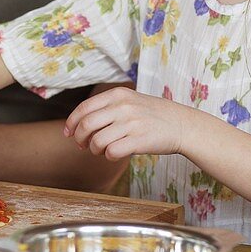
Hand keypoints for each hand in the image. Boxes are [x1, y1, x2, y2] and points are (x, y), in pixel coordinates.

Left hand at [64, 87, 185, 160]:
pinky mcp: (139, 140)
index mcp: (118, 94)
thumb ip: (107, 107)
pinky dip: (108, 156)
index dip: (72, 122)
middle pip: (86, 125)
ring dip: (94, 149)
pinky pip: (112, 152)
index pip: (84, 108)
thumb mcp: (130, 100)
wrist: (182, 124)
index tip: (68, 133)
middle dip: (79, 138)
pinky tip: (114, 154)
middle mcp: (123, 107)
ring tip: (100, 150)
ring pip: (97, 141)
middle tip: (82, 145)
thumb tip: (78, 123)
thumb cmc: (152, 115)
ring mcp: (132, 123)